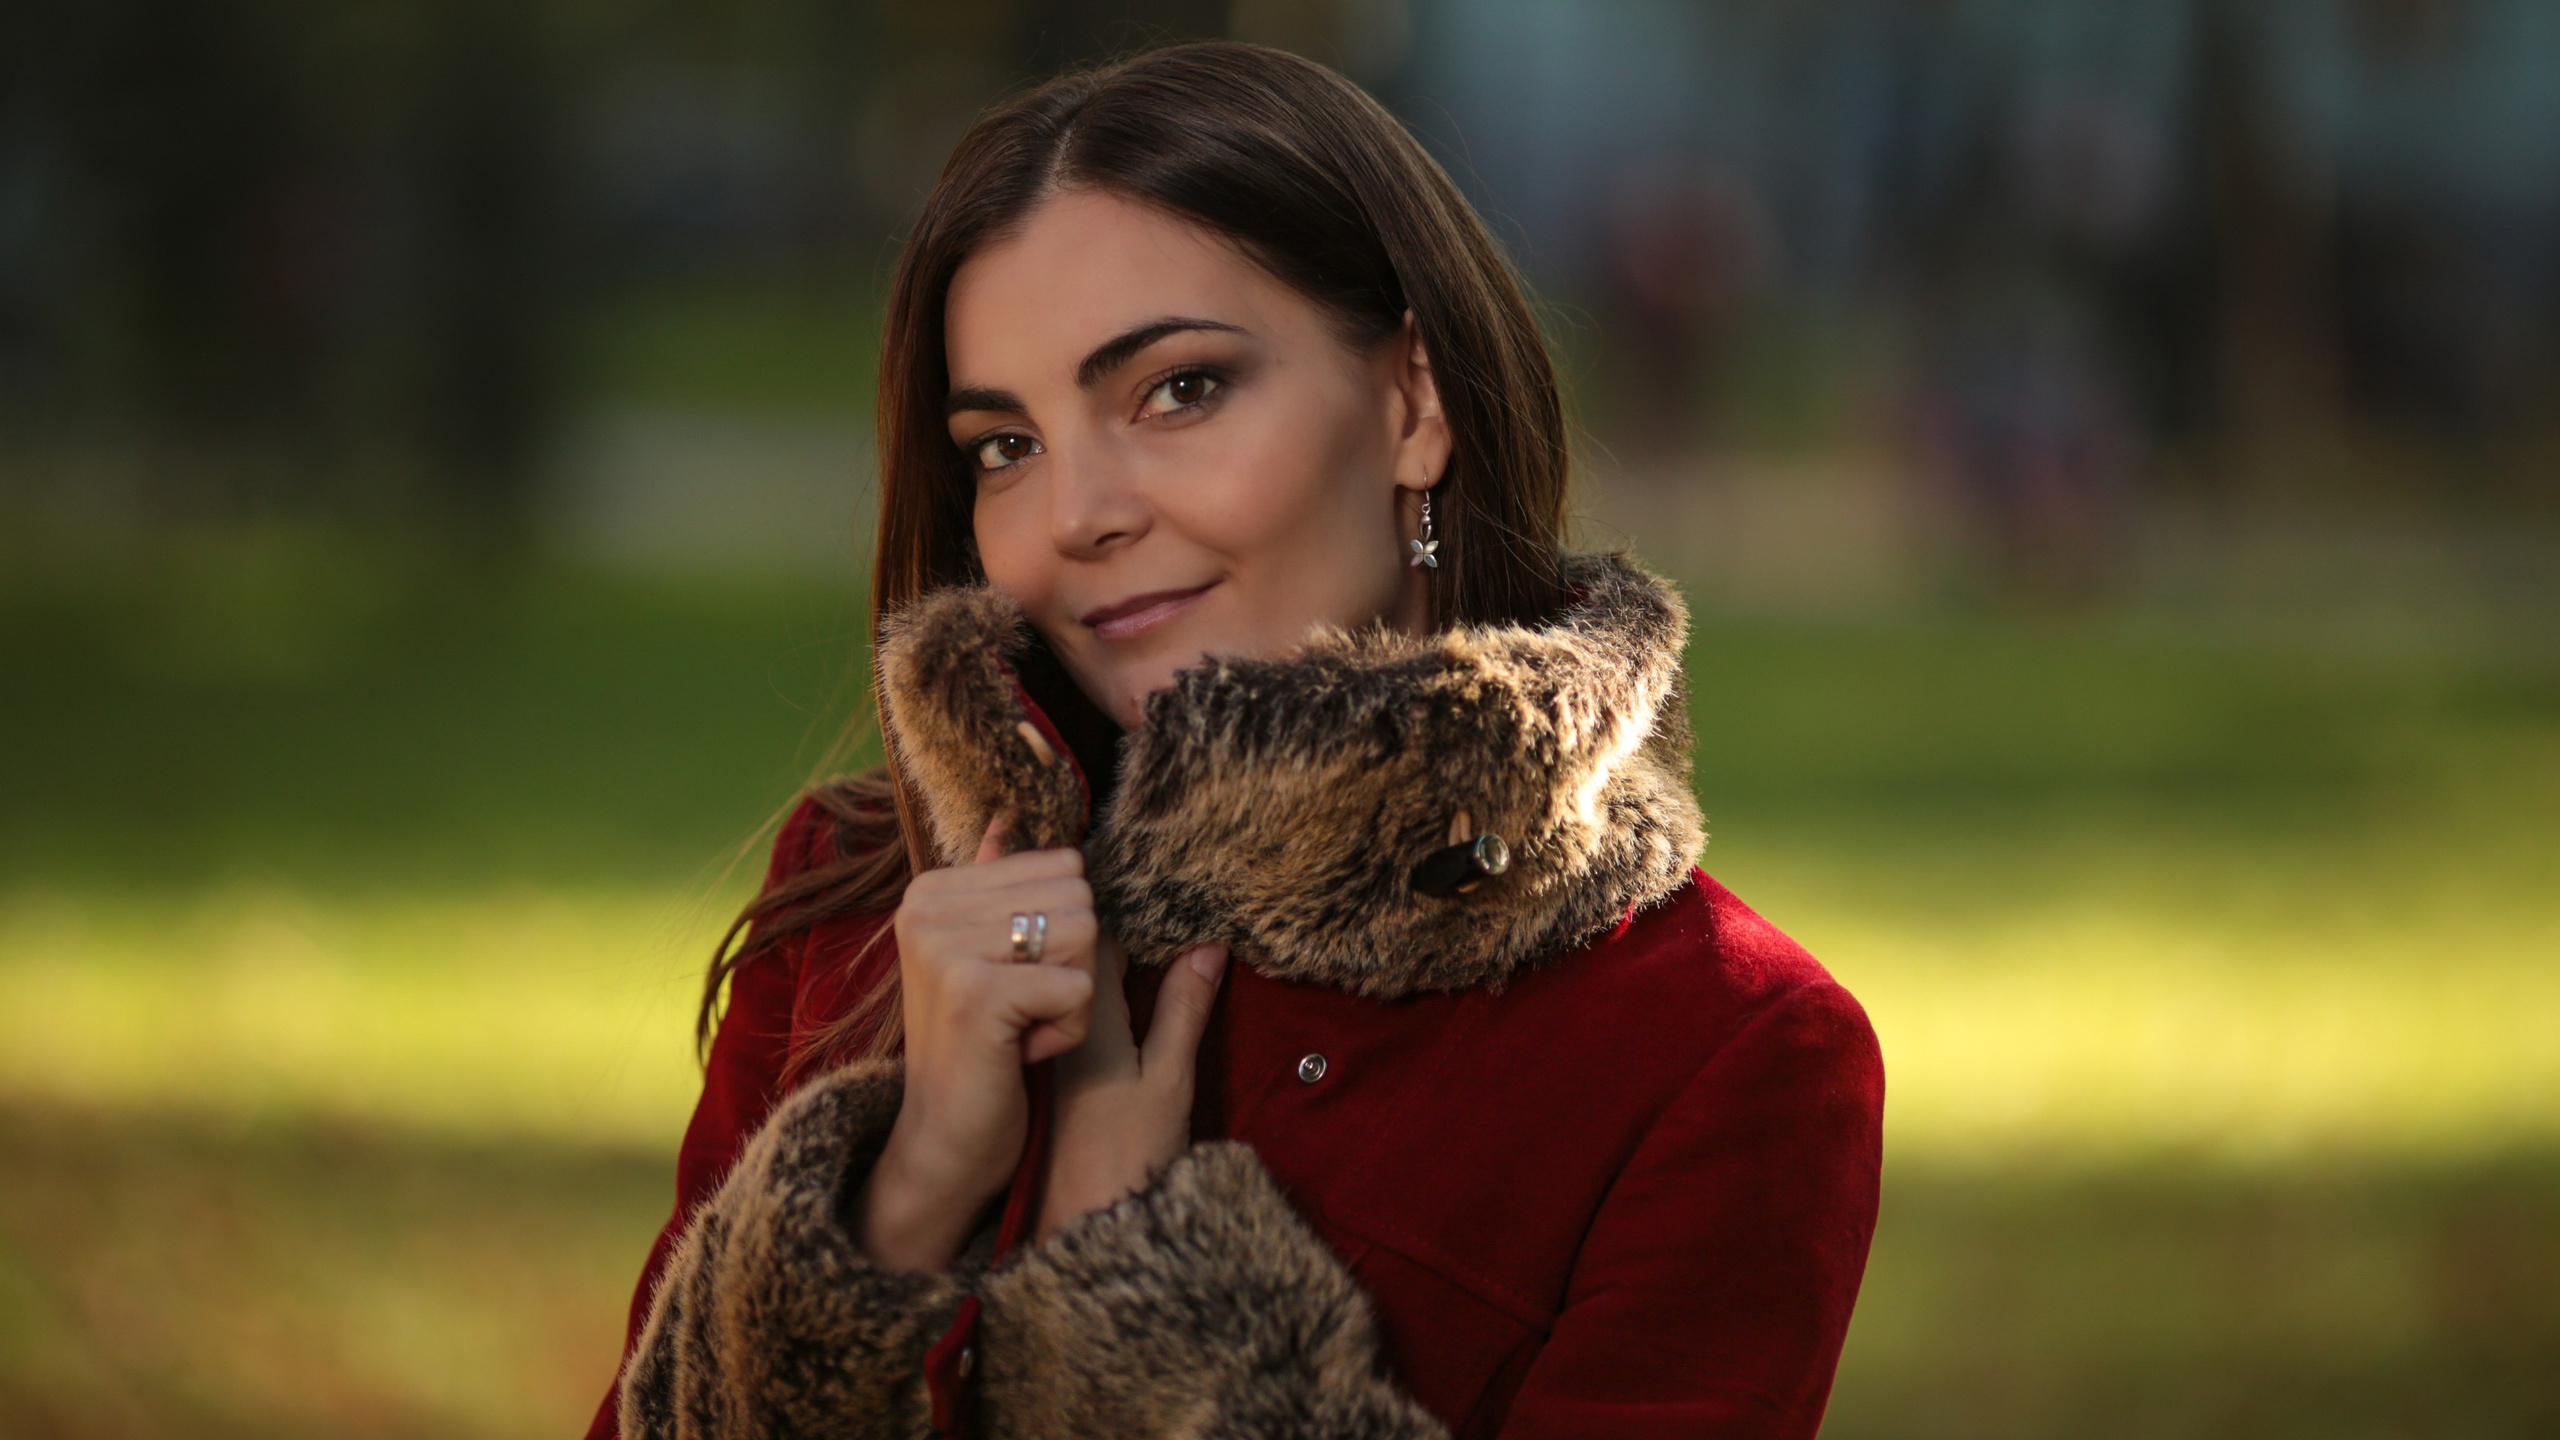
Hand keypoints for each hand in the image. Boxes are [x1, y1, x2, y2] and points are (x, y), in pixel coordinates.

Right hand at [859, 816, 1097, 1271]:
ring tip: (1022, 1028)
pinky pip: (1079, 989)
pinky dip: (1066, 1032)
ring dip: (1072, 998)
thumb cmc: (980, 1047)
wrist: (944, 1139)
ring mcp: (945, 948)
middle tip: (1022, 1009)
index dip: (1062, 932)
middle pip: (1080, 898)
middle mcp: (927, 907)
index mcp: (932, 888)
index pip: (1063, 866)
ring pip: (1085, 938)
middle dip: (1074, 965)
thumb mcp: (983, 955)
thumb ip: (996, 885)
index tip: (1014, 979)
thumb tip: (1008, 817)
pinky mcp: (973, 993)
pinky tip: (1022, 1053)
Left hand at [1038, 937, 1226, 1240]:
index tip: (1165, 894)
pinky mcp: (1064, 1076)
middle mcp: (1064, 1026)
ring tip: (1161, 936)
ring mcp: (1062, 1051)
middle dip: (1117, 928)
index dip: (1126, 910)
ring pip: (1081, 984)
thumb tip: (1207, 945)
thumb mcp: (1170, 1077)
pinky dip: (1107, 996)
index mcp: (1086, 1016)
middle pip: (1083, 955)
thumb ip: (1184, 1009)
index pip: (1095, 935)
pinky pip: (1082, 1015)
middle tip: (1167, 907)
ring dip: (1112, 961)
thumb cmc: (1128, 1155)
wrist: (1082, 1229)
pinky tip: (1139, 993)